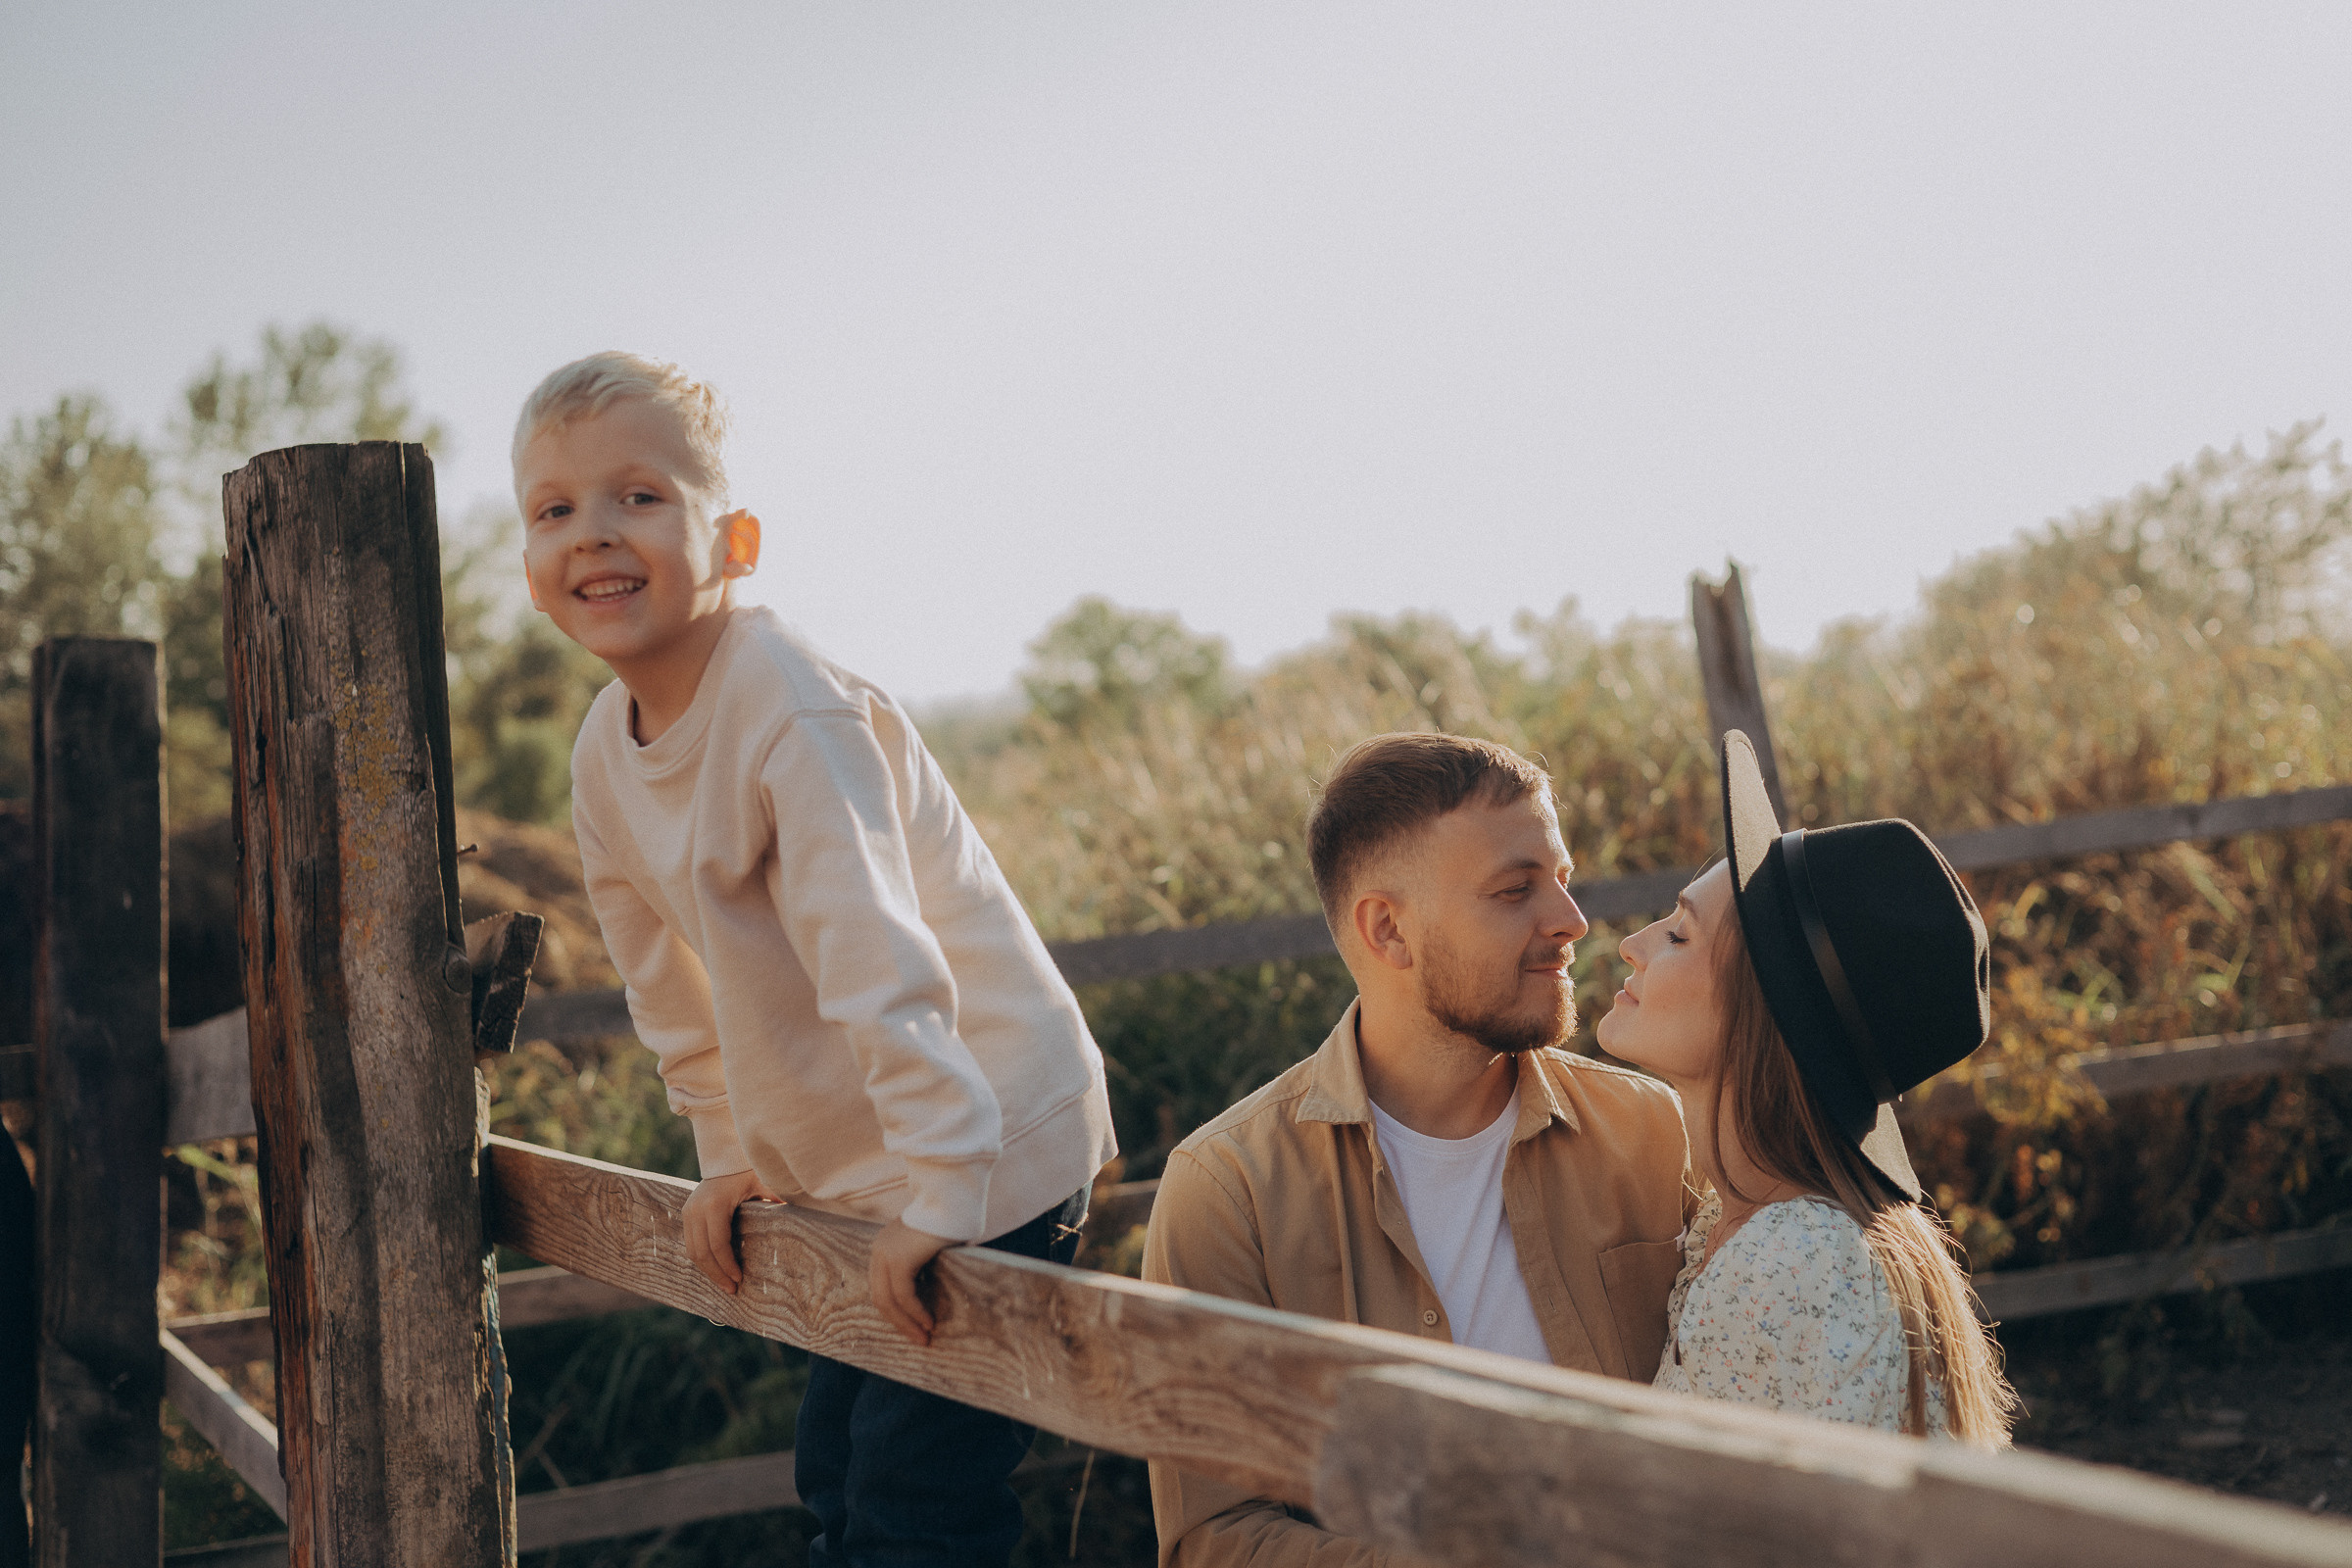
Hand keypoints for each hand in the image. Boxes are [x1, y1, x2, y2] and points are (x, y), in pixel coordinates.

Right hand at [683, 1169, 779, 1295]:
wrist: (725, 1159)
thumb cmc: (747, 1173)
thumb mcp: (763, 1183)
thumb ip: (775, 1198)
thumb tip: (797, 1215)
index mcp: (715, 1204)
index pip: (717, 1244)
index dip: (727, 1265)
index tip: (739, 1279)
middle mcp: (696, 1209)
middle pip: (702, 1252)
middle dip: (717, 1274)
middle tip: (732, 1289)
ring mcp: (688, 1211)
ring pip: (693, 1251)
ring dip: (708, 1271)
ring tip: (725, 1284)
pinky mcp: (686, 1214)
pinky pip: (691, 1244)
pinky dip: (703, 1259)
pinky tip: (717, 1269)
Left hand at [869, 1218, 951, 1345]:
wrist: (950, 1196)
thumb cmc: (948, 1217)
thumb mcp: (927, 1242)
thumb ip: (922, 1261)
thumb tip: (931, 1285)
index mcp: (883, 1247)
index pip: (881, 1287)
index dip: (896, 1310)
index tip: (912, 1325)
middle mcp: (879, 1251)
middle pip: (881, 1298)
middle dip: (899, 1322)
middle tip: (918, 1339)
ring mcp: (886, 1255)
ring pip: (889, 1301)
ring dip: (907, 1323)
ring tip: (924, 1337)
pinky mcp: (900, 1260)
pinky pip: (904, 1295)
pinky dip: (916, 1312)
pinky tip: (928, 1322)